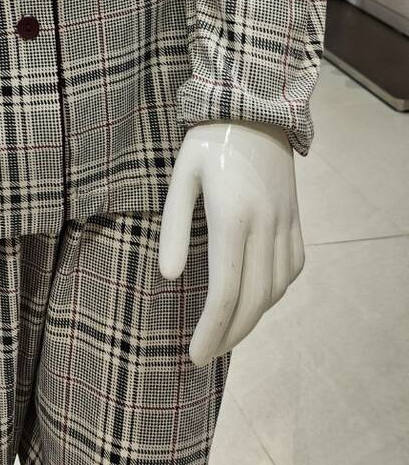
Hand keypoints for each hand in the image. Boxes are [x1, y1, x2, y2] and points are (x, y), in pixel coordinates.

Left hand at [158, 119, 304, 366]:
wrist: (254, 110)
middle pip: (253, 301)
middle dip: (229, 336)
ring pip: (276, 290)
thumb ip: (173, 228)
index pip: (225, 292)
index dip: (212, 331)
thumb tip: (168, 277)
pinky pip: (291, 270)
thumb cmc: (207, 143)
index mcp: (232, 218)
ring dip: (252, 318)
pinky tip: (254, 298)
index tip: (194, 355)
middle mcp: (265, 226)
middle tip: (205, 355)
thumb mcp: (180, 178)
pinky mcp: (296, 220)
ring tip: (224, 331)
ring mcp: (286, 224)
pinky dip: (274, 293)